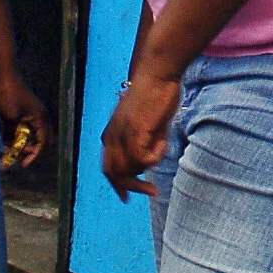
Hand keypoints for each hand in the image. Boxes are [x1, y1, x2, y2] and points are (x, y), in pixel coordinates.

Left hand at [0, 73, 49, 167]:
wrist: (1, 76)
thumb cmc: (8, 94)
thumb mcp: (10, 117)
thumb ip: (12, 134)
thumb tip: (11, 148)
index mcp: (40, 118)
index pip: (43, 142)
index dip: (34, 155)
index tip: (24, 164)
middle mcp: (38, 117)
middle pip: (40, 139)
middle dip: (30, 151)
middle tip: (18, 158)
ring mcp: (29, 114)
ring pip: (29, 135)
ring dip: (21, 144)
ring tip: (9, 151)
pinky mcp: (20, 112)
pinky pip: (21, 129)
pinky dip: (15, 136)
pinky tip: (5, 142)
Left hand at [99, 72, 181, 199]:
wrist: (156, 74)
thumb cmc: (154, 95)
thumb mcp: (146, 125)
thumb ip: (145, 143)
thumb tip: (149, 162)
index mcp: (111, 135)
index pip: (108, 168)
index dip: (117, 185)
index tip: (127, 198)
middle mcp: (112, 136)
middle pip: (114, 173)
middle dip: (132, 187)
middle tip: (152, 192)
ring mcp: (122, 133)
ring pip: (129, 168)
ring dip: (148, 167)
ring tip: (162, 149)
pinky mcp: (135, 130)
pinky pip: (142, 157)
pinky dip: (155, 156)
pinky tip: (164, 143)